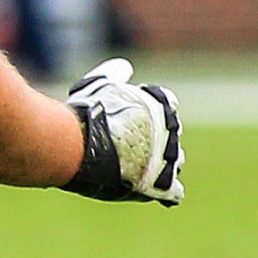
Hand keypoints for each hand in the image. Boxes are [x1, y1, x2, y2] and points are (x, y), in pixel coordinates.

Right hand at [62, 58, 184, 204]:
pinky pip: (174, 192)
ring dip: (161, 163)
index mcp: (163, 104)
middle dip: (156, 137)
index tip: (130, 115)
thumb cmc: (89, 113)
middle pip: (172, 133)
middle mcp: (173, 130)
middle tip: (127, 141)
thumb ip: (114, 75)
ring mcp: (170, 159)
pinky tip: (152, 188)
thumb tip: (124, 66)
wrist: (82, 147)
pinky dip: (166, 191)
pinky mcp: (164, 185)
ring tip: (133, 164)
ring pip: (176, 161)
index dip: (148, 110)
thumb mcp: (99, 86)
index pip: (167, 103)